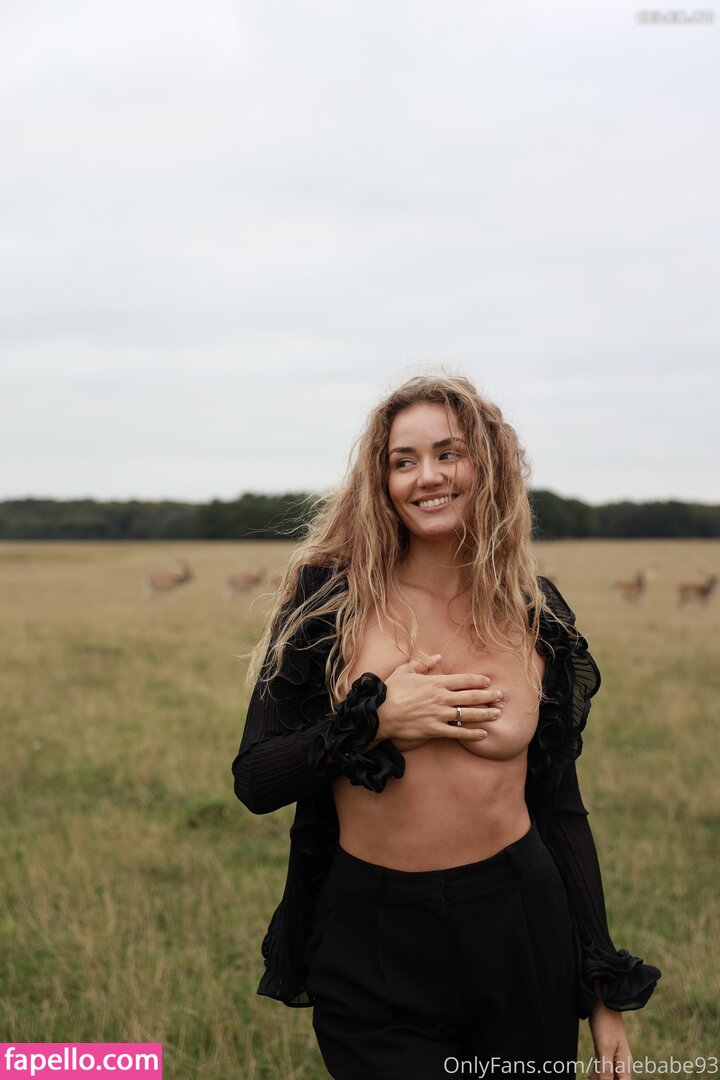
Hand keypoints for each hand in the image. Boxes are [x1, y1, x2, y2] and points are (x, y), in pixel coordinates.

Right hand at [371, 655, 503, 749]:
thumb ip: (422, 663)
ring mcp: (439, 715)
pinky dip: (472, 734)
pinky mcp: (435, 730)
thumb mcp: (404, 671)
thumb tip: (437, 656)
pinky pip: (458, 733)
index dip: (478, 681)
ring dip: (485, 714)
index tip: (488, 681)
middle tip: (500, 697)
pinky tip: (483, 734)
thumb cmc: (391, 691)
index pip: (463, 680)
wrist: (380, 713)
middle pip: (471, 697)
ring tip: (497, 713)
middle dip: (488, 696)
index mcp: (435, 682)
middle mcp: (441, 698)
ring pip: (468, 715)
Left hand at [589, 999, 631, 1079]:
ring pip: (607, 1076)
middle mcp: (621, 1064)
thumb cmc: (606, 1023)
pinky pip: (602, 1068)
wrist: (602, 1001)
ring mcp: (614, 1057)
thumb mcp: (604, 1049)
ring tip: (589, 1078)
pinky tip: (590, 1076)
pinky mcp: (605, 1051)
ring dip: (599, 1079)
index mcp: (625, 1065)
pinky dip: (596, 1073)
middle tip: (591, 1079)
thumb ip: (605, 1071)